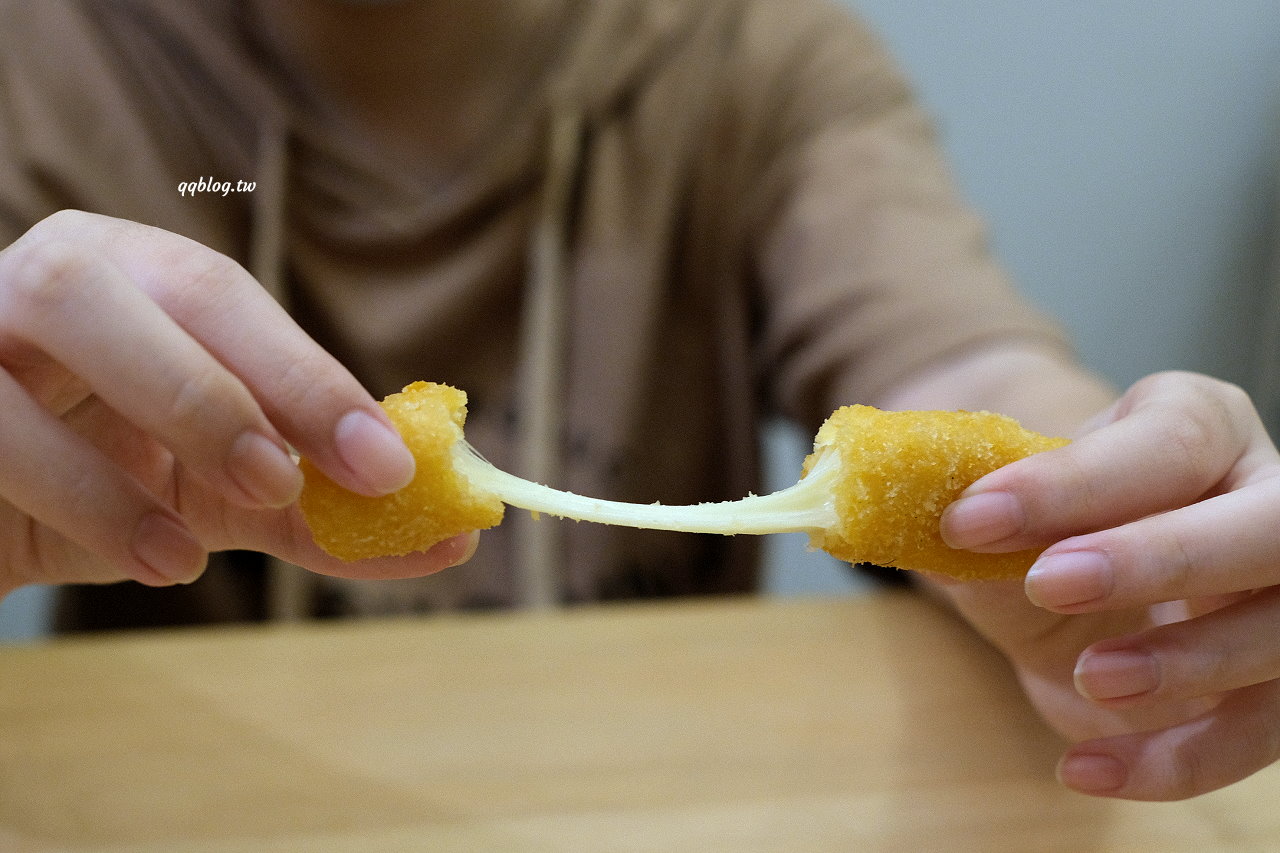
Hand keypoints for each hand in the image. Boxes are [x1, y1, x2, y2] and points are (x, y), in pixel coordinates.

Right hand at [0, 210, 470, 598]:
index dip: (309, 374)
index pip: (229, 297)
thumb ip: (322, 513)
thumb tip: (450, 542)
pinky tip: (143, 556)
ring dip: (150, 428)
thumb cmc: (109, 483)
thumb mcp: (220, 496)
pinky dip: (75, 492)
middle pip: (147, 282)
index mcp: (144, 276)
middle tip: (286, 481)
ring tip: (196, 545)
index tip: (389, 462)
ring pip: (59, 313)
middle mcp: (63, 272)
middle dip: (230, 384)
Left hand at [938, 370, 1279, 799]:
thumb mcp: (1008, 509)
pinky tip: (1085, 768)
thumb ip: (973, 514)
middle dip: (1161, 557)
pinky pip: (1253, 732)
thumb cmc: (1045, 524)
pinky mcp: (1274, 682)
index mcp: (1196, 425)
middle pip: (1265, 528)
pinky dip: (1175, 761)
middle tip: (1050, 585)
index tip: (970, 519)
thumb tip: (903, 517)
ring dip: (1186, 663)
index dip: (1072, 483)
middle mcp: (1261, 497)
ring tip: (1086, 677)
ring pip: (1279, 634)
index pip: (1162, 442)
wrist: (1073, 579)